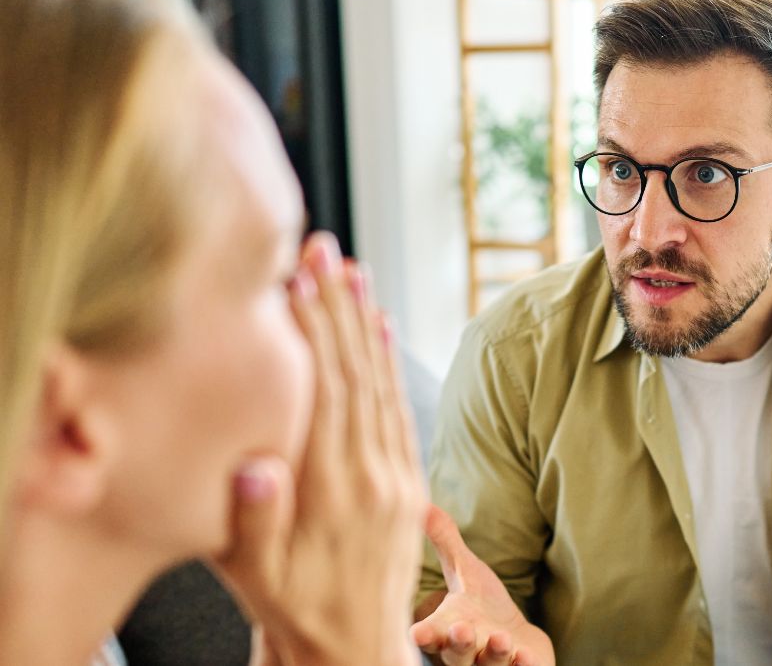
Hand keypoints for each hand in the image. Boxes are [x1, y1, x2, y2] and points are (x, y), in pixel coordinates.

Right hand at [214, 233, 426, 665]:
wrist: (352, 648)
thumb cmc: (292, 609)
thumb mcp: (255, 577)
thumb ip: (256, 521)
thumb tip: (259, 465)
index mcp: (336, 490)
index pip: (328, 392)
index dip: (317, 332)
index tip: (302, 278)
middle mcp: (375, 475)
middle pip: (358, 375)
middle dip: (341, 308)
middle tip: (328, 250)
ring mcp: (398, 476)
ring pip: (382, 386)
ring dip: (367, 325)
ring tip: (354, 273)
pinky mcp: (410, 483)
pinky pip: (399, 412)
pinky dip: (389, 366)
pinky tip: (380, 331)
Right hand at [411, 506, 553, 665]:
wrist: (517, 643)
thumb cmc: (483, 607)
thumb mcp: (465, 571)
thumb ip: (445, 542)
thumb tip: (422, 503)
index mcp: (448, 629)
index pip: (431, 634)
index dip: (425, 634)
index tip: (417, 632)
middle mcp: (466, 654)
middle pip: (457, 656)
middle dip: (459, 644)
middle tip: (462, 630)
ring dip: (494, 655)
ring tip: (502, 639)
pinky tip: (527, 657)